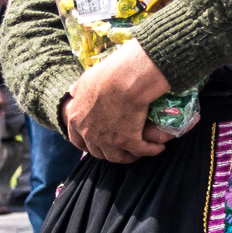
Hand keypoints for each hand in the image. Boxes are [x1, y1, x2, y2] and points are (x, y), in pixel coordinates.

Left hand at [62, 42, 175, 162]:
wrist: (126, 79)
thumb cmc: (106, 75)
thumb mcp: (85, 80)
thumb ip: (78, 89)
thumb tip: (73, 91)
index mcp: (76, 120)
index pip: (77, 141)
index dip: (87, 144)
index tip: (96, 143)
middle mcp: (89, 134)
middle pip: (97, 152)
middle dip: (108, 152)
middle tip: (119, 148)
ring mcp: (108, 140)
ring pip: (117, 157)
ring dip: (128, 156)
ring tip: (138, 152)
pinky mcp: (129, 140)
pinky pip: (141, 150)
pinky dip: (150, 151)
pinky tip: (158, 148)